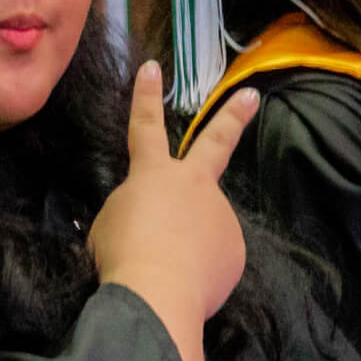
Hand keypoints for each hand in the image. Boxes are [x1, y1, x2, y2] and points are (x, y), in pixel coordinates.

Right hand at [89, 61, 254, 324]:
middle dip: (233, 116)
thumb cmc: (122, 253)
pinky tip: (187, 285)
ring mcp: (219, 216)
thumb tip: (152, 225)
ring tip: (170, 272)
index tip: (153, 67)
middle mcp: (194, 186)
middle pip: (215, 143)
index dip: (146, 96)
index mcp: (154, 174)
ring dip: (190, 244)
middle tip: (252, 96)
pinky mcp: (234, 249)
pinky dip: (200, 272)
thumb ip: (133, 214)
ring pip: (205, 226)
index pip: (145, 127)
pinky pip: (213, 259)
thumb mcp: (109, 226)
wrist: (157, 293)